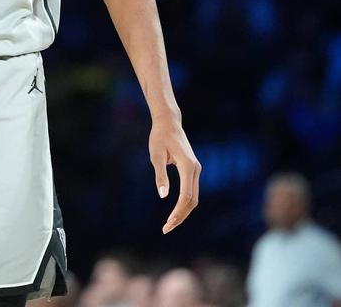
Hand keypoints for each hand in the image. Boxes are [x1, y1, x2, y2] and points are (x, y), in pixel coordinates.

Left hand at [149, 114, 200, 233]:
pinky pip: (191, 191)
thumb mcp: (156, 155)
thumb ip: (160, 175)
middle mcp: (196, 170)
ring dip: (183, 212)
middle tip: (166, 228)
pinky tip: (175, 212)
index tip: (168, 223)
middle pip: (192, 200)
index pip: (186, 195)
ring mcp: (196, 170)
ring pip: (194, 197)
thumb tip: (163, 196)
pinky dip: (185, 203)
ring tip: (169, 223)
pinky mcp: (192, 170)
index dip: (178, 211)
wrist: (169, 123)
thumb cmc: (160, 137)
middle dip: (181, 216)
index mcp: (188, 166)